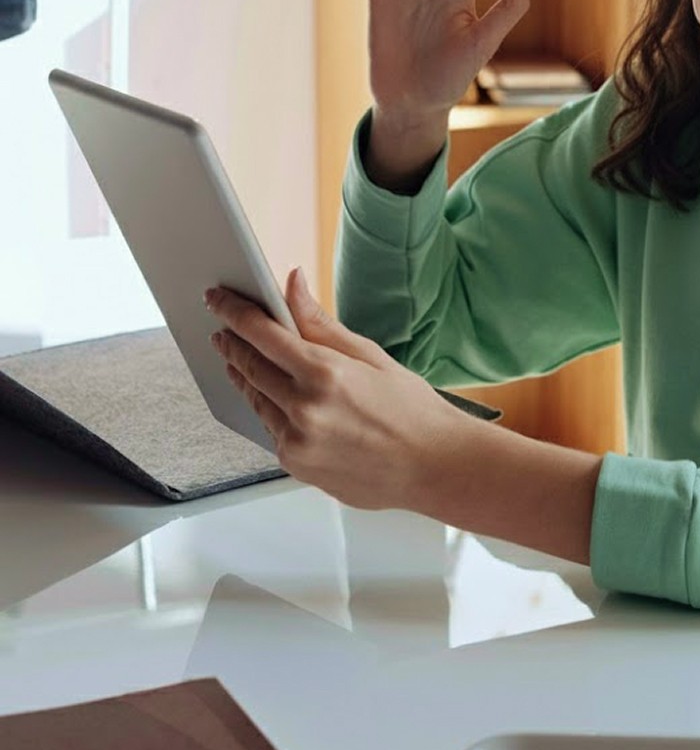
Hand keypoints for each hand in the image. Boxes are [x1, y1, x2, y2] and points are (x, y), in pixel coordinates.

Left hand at [205, 269, 472, 510]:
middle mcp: (304, 409)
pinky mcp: (295, 466)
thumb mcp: (370, 355)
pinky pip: (270, 429)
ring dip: (244, 375)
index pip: (263, 334)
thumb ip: (320, 322)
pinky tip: (271, 396)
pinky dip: (267, 408)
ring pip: (255, 399)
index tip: (217, 298)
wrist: (432, 466)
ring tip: (239, 358)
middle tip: (222, 327)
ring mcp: (296, 442)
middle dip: (232, 343)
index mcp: (325, 373)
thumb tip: (292, 284)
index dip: (234, 311)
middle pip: (250, 366)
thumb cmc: (412, 409)